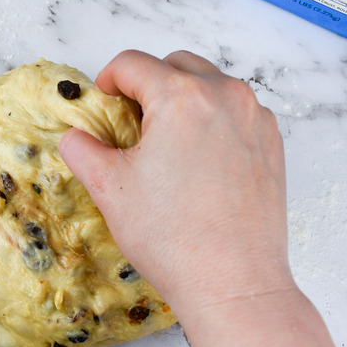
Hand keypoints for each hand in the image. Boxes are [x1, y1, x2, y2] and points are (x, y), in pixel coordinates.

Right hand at [61, 49, 289, 314]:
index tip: (104, 102)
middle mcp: (225, 95)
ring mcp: (255, 118)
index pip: (133, 63)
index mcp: (181, 97)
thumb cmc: (173, 238)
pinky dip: (213, 120)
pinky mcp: (271, 143)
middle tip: (132, 124)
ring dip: (183, 100)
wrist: (234, 283)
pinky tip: (199, 161)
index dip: (108, 79)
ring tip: (167, 145)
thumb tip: (75, 136)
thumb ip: (82, 149)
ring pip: (210, 85)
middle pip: (176, 65)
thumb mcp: (108, 188)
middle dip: (148, 84)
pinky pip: (237, 111)